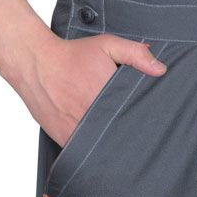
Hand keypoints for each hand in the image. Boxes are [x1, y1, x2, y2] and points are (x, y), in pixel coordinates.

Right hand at [19, 29, 167, 149]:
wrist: (35, 63)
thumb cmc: (71, 54)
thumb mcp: (107, 45)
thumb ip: (136, 54)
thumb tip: (161, 70)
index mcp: (108, 96)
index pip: (135, 118)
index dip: (145, 121)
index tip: (151, 122)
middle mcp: (93, 117)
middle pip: (121, 134)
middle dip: (130, 134)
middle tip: (137, 133)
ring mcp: (78, 130)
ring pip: (103, 146)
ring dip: (111, 144)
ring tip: (119, 139)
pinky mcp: (64, 138)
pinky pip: (83, 151)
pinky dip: (91, 149)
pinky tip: (98, 143)